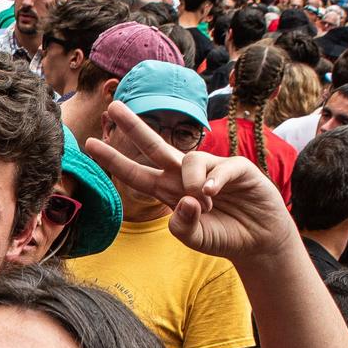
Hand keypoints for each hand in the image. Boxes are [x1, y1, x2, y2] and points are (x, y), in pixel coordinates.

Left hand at [84, 102, 301, 263]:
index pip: (135, 173)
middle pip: (155, 146)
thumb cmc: (223, 236)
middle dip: (134, 126)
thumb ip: (182, 226)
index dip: (114, 160)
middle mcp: (185, 175)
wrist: (258, 241)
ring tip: (205, 204)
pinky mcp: (237, 169)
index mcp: (168, 191)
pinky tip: (211, 193)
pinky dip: (214, 180)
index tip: (89, 144)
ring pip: (189, 160)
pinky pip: (221, 167)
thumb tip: (185, 200)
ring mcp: (211, 169)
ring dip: (192, 183)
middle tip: (113, 106)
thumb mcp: (195, 238)